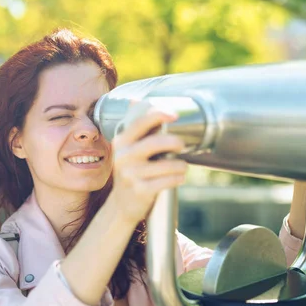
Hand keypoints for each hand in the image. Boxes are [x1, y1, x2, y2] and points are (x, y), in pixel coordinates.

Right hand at [107, 103, 187, 223]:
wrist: (122, 205)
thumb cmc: (131, 171)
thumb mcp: (127, 148)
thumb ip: (134, 127)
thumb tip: (135, 100)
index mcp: (122, 141)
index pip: (139, 122)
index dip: (157, 114)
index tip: (175, 114)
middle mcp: (123, 156)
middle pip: (154, 143)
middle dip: (174, 141)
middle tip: (183, 145)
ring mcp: (130, 174)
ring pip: (165, 165)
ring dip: (180, 164)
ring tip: (183, 166)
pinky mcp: (140, 190)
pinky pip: (167, 181)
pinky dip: (178, 178)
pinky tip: (180, 177)